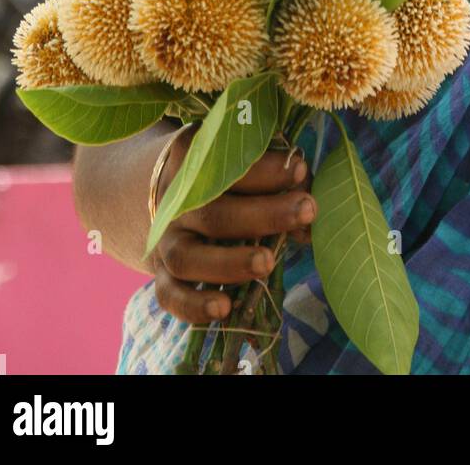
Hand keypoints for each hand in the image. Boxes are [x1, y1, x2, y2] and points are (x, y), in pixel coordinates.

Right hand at [150, 125, 316, 323]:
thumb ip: (278, 183)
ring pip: (187, 257)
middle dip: (264, 214)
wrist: (163, 194)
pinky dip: (193, 306)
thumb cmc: (223, 177)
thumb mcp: (243, 165)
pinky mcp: (161, 274)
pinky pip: (169, 295)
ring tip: (267, 263)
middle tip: (306, 211)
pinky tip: (224, 309)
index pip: (230, 166)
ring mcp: (165, 239)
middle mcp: (175, 201)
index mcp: (195, 161)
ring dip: (228, 262)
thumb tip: (308, 218)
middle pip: (215, 212)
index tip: (301, 171)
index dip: (267, 169)